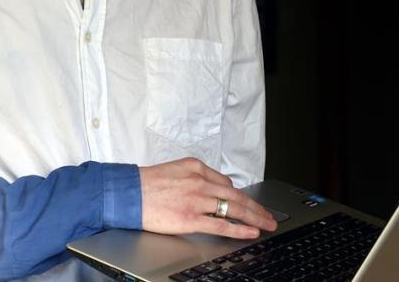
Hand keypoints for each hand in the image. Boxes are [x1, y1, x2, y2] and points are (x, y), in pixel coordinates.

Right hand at [139, 157, 277, 239]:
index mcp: (196, 167)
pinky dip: (240, 228)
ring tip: (267, 224)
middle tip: (270, 215)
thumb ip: (195, 177)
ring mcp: (197, 200)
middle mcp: (200, 181)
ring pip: (234, 208)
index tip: (251, 204)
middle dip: (257, 207)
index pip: (226, 182)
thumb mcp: (175, 170)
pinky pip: (221, 224)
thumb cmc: (147, 183)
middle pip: (236, 194)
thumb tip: (213, 188)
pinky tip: (251, 232)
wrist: (128, 192)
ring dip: (254, 217)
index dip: (241, 196)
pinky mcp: (191, 219)